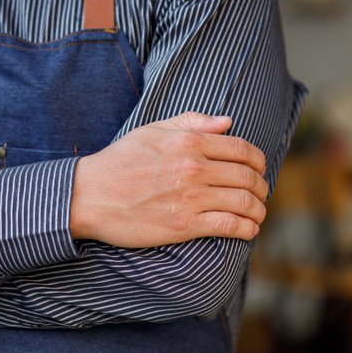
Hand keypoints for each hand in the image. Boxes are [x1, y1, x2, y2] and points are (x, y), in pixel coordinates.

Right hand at [70, 112, 268, 246]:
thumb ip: (193, 122)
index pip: (242, 150)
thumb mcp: (153, 131)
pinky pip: (230, 226)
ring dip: (258, 211)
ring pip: (244, 203)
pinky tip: (248, 230)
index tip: (260, 170)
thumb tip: (228, 122)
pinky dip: (247, 229)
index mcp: (189, 142)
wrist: (89, 196)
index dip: (259, 162)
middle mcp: (194, 168)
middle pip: (248, 177)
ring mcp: (190, 197)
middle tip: (261, 195)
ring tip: (257, 215)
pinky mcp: (184, 225)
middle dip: (262, 188)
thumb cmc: (120, 162)